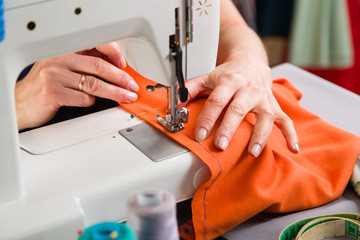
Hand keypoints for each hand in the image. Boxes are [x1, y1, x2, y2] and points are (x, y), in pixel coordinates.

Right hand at [15, 41, 137, 129]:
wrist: (21, 103)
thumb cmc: (46, 86)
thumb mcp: (63, 68)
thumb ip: (84, 65)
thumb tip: (116, 68)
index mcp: (63, 50)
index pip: (94, 44)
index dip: (113, 52)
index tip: (124, 64)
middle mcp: (58, 60)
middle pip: (98, 66)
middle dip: (120, 77)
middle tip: (132, 86)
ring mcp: (54, 76)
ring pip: (94, 84)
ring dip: (115, 92)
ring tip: (126, 96)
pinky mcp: (53, 93)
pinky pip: (83, 98)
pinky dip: (92, 102)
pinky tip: (92, 102)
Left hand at [185, 52, 298, 156]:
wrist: (251, 62)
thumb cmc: (228, 73)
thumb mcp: (208, 76)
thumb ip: (191, 88)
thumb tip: (176, 103)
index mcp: (229, 81)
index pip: (217, 100)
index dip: (208, 117)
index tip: (200, 134)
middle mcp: (247, 90)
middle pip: (239, 109)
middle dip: (230, 128)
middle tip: (221, 145)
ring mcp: (263, 98)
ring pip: (265, 116)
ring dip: (260, 134)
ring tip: (252, 152)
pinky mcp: (274, 106)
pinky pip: (286, 120)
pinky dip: (290, 135)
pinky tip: (293, 149)